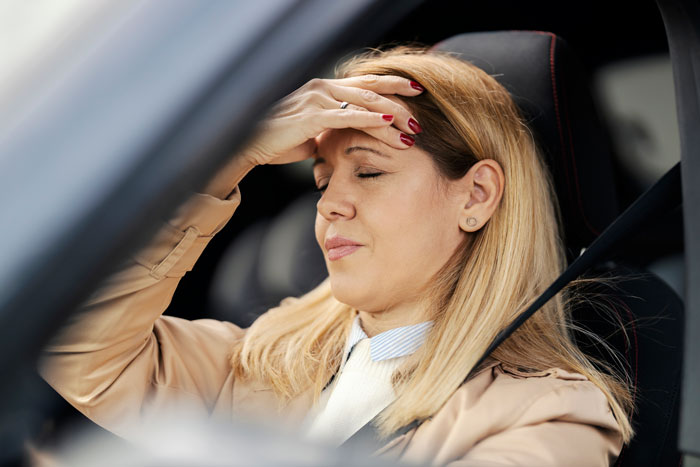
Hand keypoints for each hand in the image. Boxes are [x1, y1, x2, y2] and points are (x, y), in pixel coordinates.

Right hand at [243, 74, 424, 166]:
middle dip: (399, 99)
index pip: (363, 85)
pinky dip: (370, 120)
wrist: (248, 145)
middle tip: (421, 108)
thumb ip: (326, 133)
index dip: (389, 87)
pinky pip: (348, 116)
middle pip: (370, 89)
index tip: (413, 93)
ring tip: (412, 128)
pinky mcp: (313, 116)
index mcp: (323, 90)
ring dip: (391, 116)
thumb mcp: (308, 134)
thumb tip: (336, 143)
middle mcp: (322, 88)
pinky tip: (387, 125)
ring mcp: (318, 99)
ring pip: (364, 103)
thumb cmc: (276, 142)